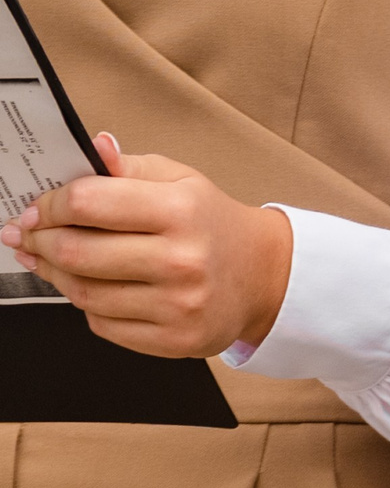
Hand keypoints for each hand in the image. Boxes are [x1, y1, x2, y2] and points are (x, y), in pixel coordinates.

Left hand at [0, 132, 292, 357]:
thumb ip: (128, 167)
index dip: (49, 204)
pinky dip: (87, 305)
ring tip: (50, 260)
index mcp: (182, 208)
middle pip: (75, 252)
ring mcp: (177, 304)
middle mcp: (180, 258)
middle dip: (40, 241)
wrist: (262, 273)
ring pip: (82, 293)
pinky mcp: (172, 340)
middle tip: (28, 235)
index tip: (36, 208)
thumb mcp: (181, 180)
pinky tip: (92, 287)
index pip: (89, 202)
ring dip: (55, 274)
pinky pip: (101, 324)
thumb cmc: (212, 222)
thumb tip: (93, 146)